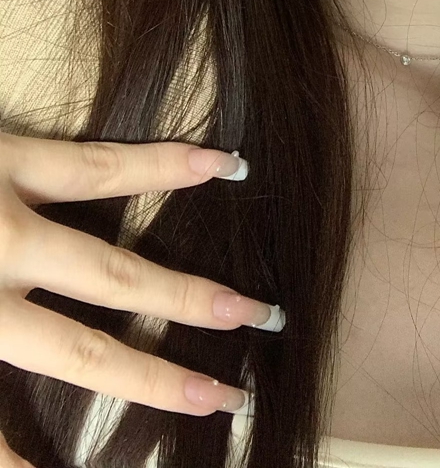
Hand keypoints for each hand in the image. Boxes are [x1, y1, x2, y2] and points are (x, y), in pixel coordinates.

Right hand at [0, 133, 281, 420]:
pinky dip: (26, 459)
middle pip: (113, 273)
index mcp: (2, 174)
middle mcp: (2, 244)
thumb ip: (17, 154)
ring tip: (218, 397)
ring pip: (78, 351)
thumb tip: (59, 158)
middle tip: (260, 314)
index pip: (100, 170)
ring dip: (153, 378)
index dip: (167, 167)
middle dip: (190, 296)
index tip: (230, 165)